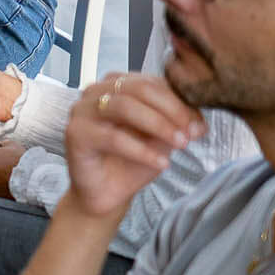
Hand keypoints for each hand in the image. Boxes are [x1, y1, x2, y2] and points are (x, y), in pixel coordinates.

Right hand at [62, 72, 204, 221]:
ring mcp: (82, 111)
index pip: (151, 82)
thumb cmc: (132, 161)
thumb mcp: (162, 137)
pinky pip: (113, 138)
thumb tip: (199, 123)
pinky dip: (142, 150)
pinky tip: (161, 163)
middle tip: (191, 133)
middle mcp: (96, 91)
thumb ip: (177, 123)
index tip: (199, 124)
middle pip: (139, 88)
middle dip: (171, 110)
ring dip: (158, 125)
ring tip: (180, 145)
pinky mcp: (75, 134)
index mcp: (117, 84)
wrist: (108, 193)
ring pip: (124, 107)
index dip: (179, 101)